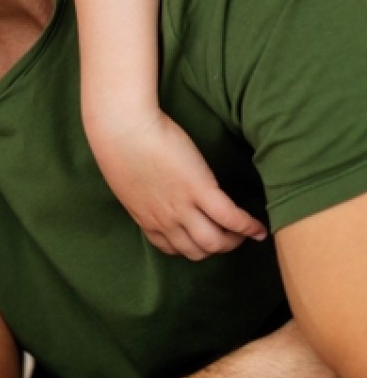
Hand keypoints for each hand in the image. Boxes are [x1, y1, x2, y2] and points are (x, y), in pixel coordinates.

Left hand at [87, 109, 266, 259]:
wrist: (121, 127)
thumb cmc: (117, 143)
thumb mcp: (126, 180)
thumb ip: (142, 194)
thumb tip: (152, 192)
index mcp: (145, 217)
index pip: (172, 248)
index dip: (190, 247)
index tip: (201, 238)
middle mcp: (164, 219)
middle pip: (197, 251)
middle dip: (216, 248)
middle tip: (229, 236)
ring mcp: (182, 206)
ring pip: (215, 242)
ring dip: (234, 241)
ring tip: (245, 232)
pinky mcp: (199, 189)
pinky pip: (230, 217)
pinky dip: (248, 226)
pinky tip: (259, 227)